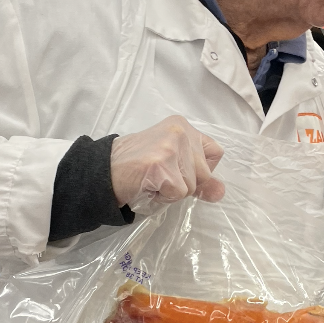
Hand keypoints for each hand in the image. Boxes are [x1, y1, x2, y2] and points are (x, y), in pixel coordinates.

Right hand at [110, 116, 224, 212]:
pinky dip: (162, 197)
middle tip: (160, 176)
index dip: (200, 170)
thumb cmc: (137, 167)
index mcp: (183, 126)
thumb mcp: (173, 165)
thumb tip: (220, 192)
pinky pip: (177, 194)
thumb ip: (198, 177)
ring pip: (191, 186)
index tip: (178, 170)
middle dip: (185, 183)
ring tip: (152, 180)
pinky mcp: (161, 164)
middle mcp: (180, 131)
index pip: (215, 153)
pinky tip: (147, 185)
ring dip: (172, 191)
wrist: (102, 171)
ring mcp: (170, 146)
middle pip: (205, 174)